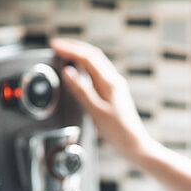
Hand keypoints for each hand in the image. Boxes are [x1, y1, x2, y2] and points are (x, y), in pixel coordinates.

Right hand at [50, 38, 154, 163]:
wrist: (135, 145)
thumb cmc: (118, 132)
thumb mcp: (96, 111)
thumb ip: (81, 90)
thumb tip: (68, 72)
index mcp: (110, 82)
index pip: (87, 58)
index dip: (69, 49)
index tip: (55, 46)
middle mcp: (114, 80)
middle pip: (93, 55)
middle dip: (74, 47)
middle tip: (57, 45)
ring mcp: (115, 86)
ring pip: (96, 62)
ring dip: (80, 54)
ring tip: (65, 53)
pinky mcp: (114, 92)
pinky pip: (97, 71)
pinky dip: (85, 65)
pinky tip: (79, 70)